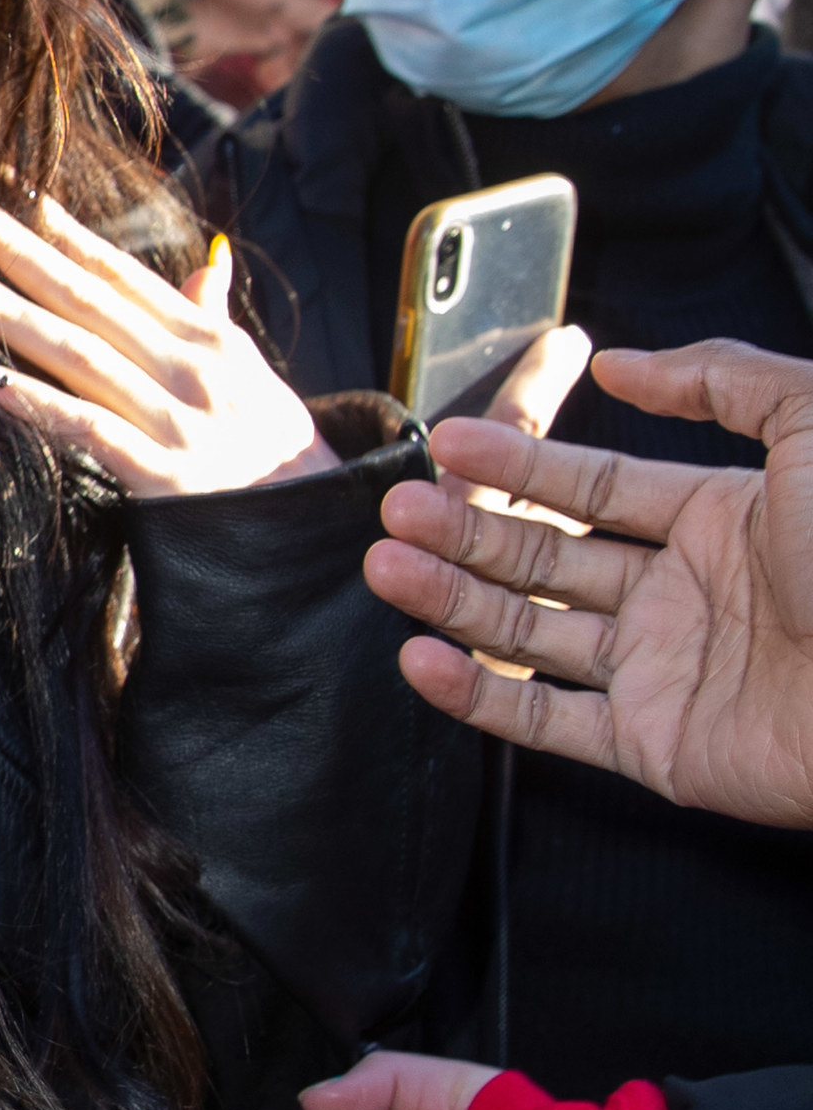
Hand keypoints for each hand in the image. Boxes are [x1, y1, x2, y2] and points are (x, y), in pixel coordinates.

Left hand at [0, 191, 336, 497]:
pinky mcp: (165, 477)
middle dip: (21, 251)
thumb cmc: (278, 450)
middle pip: (90, 299)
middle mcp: (191, 368)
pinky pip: (90, 431)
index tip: (15, 192)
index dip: (68, 232)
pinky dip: (39, 405)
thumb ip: (215, 317)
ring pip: (81, 355)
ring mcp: (178, 420)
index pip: (124, 274)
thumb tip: (208, 260)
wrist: (320, 532)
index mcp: (207, 338)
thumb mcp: (255, 374)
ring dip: (14, 316)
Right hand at [367, 338, 812, 826]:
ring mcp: (665, 671)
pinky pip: (549, 723)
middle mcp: (685, 595)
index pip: (594, 488)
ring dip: (453, 600)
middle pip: (548, 557)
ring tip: (387, 568)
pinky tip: (423, 660)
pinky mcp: (657, 745)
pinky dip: (478, 699)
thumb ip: (723, 378)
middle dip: (467, 531)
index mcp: (723, 521)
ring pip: (532, 633)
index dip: (519, 466)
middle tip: (397, 511)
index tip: (448, 444)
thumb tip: (625, 364)